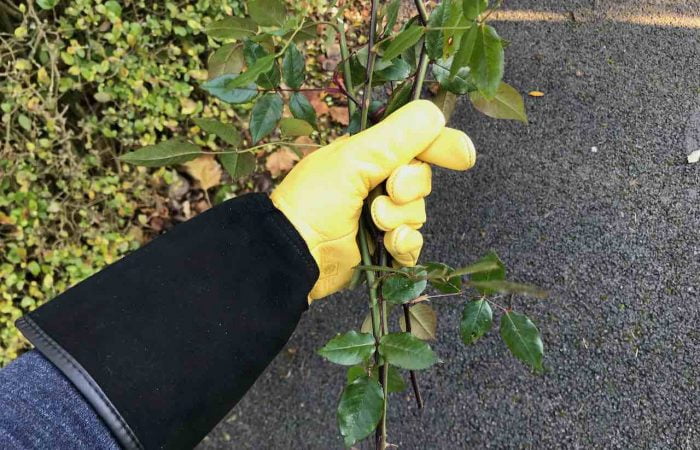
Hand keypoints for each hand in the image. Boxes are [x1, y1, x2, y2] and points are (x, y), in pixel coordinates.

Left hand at [271, 100, 475, 300]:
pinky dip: (405, 245)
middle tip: (387, 192)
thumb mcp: (352, 161)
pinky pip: (414, 243)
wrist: (293, 255)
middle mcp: (376, 181)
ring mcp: (380, 215)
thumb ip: (395, 138)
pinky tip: (389, 244)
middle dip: (409, 187)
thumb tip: (436, 113)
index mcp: (368, 154)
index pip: (416, 142)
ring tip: (373, 221)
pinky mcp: (383, 247)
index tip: (462, 156)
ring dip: (400, 218)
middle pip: (422, 179)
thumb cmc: (313, 202)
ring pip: (419, 212)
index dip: (440, 147)